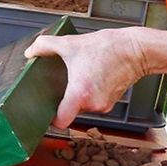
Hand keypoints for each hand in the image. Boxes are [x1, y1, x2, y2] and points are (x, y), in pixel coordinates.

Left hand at [24, 27, 152, 127]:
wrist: (136, 49)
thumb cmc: (108, 48)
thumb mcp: (70, 43)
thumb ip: (45, 46)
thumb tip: (30, 52)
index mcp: (80, 93)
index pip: (61, 121)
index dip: (51, 119)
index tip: (45, 111)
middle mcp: (93, 104)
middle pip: (70, 110)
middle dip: (64, 98)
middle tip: (61, 83)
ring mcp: (103, 105)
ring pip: (82, 106)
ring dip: (78, 94)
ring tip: (80, 75)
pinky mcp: (111, 102)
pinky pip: (93, 102)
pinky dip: (90, 93)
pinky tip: (91, 77)